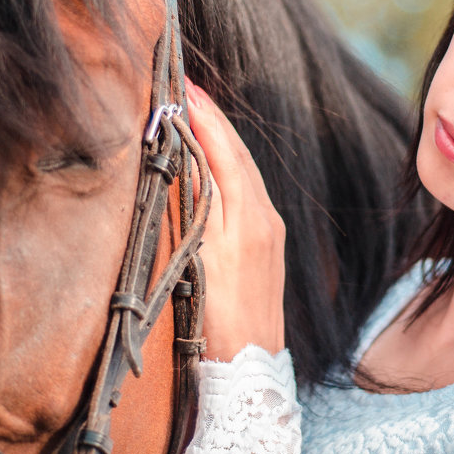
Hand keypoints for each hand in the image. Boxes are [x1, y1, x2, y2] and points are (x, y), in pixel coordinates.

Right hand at [186, 81, 285, 360]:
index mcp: (249, 216)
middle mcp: (265, 216)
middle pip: (238, 154)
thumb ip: (198, 206)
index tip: (182, 87)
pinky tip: (214, 160)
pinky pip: (249, 190)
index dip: (204, 117)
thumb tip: (189, 157)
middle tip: (185, 87)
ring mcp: (271, 230)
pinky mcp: (269, 244)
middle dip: (212, 118)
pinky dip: (229, 165)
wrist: (248, 366)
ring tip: (195, 112)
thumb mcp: (201, 258)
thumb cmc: (217, 319)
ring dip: (220, 138)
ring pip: (244, 170)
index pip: (225, 152)